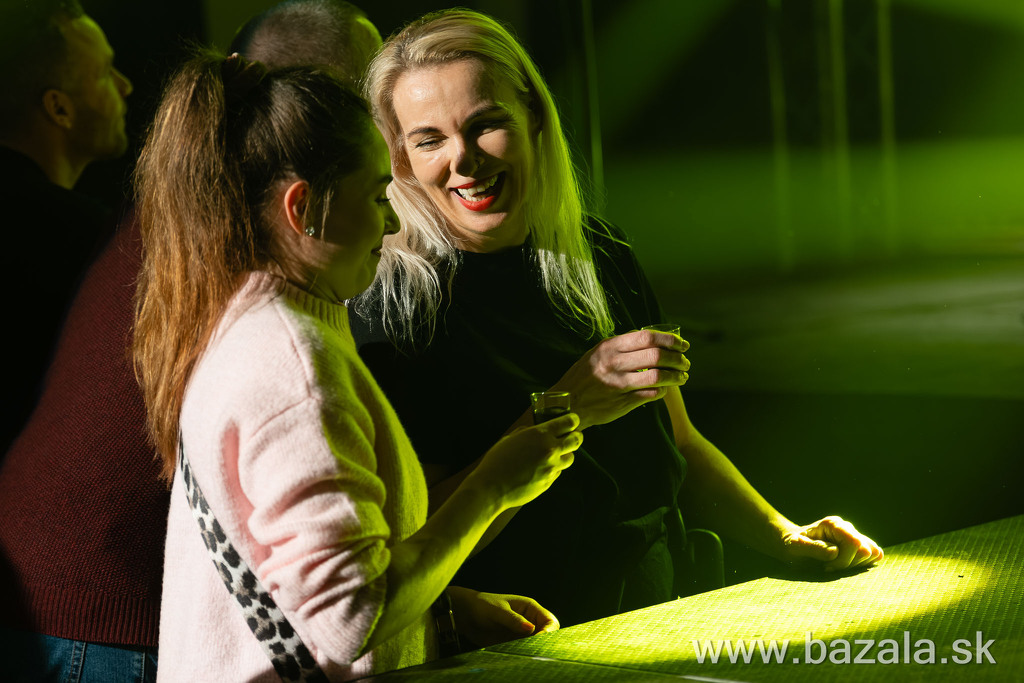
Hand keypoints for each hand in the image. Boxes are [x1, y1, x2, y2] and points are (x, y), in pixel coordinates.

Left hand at [447, 586, 558, 646]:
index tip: (540, 640)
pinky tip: (518, 658)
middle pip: (547, 635)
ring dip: (534, 651)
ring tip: (526, 656)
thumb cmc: (482, 606)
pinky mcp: (513, 643)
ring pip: (536, 645)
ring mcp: (521, 633)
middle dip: (544, 643)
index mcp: (530, 608)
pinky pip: (524, 651)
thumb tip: (531, 629)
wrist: (465, 615)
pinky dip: (524, 656)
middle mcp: (529, 621)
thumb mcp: (497, 611)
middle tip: (534, 651)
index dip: (549, 631)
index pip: (550, 621)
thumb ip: (513, 620)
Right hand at [467, 413, 582, 508]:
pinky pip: (558, 472)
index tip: (573, 420)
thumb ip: (526, 432)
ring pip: (570, 458)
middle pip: (577, 440)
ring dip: (565, 454)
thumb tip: (533, 430)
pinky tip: (541, 469)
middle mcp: (550, 450)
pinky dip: (554, 469)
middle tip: (572, 436)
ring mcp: (551, 468)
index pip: (569, 422)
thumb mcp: (510, 439)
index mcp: (540, 434)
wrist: (492, 487)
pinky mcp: (549, 482)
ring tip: (555, 454)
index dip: (573, 420)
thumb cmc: (497, 461)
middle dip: (576, 436)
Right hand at [549, 329, 689, 429]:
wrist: (567, 404)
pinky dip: (662, 391)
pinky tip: (664, 389)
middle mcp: (614, 363)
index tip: (682, 345)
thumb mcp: (597, 354)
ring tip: (682, 377)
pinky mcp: (622, 403)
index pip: (648, 337)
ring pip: (658, 376)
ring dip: (675, 377)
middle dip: (677, 359)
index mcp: (609, 347)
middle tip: (686, 363)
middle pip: (657, 356)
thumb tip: (650, 337)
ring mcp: (618, 384)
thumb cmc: (584, 377)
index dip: (670, 340)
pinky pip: (651, 394)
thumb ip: (621, 346)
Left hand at [779, 516, 883, 571]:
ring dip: (856, 565)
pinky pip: (875, 555)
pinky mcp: (858, 544)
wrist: (792, 545)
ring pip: (873, 553)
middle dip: (848, 564)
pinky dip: (863, 564)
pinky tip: (845, 566)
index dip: (844, 560)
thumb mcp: (796, 547)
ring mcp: (854, 535)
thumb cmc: (792, 546)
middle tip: (829, 567)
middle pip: (866, 550)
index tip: (826, 567)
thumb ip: (814, 548)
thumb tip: (835, 552)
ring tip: (836, 565)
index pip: (855, 543)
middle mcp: (846, 527)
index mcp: (833, 524)